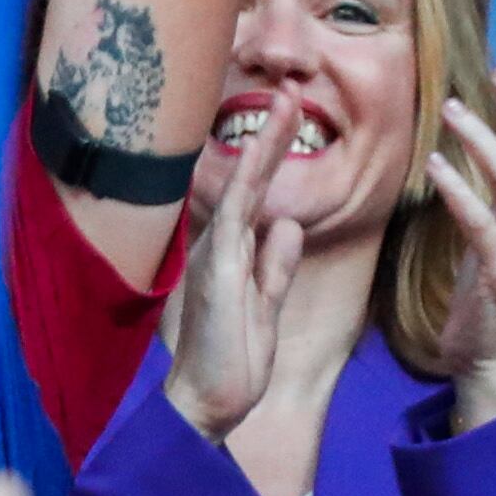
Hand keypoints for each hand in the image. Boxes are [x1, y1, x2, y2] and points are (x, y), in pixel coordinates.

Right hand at [160, 112, 299, 440]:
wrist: (206, 403)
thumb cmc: (233, 362)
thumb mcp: (265, 306)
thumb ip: (274, 266)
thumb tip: (285, 224)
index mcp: (232, 255)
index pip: (255, 197)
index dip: (271, 157)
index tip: (289, 120)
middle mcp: (220, 246)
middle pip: (248, 180)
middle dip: (268, 136)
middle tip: (288, 92)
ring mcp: (216, 254)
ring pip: (243, 186)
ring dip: (264, 144)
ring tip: (284, 102)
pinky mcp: (217, 268)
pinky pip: (235, 214)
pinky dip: (248, 179)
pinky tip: (261, 149)